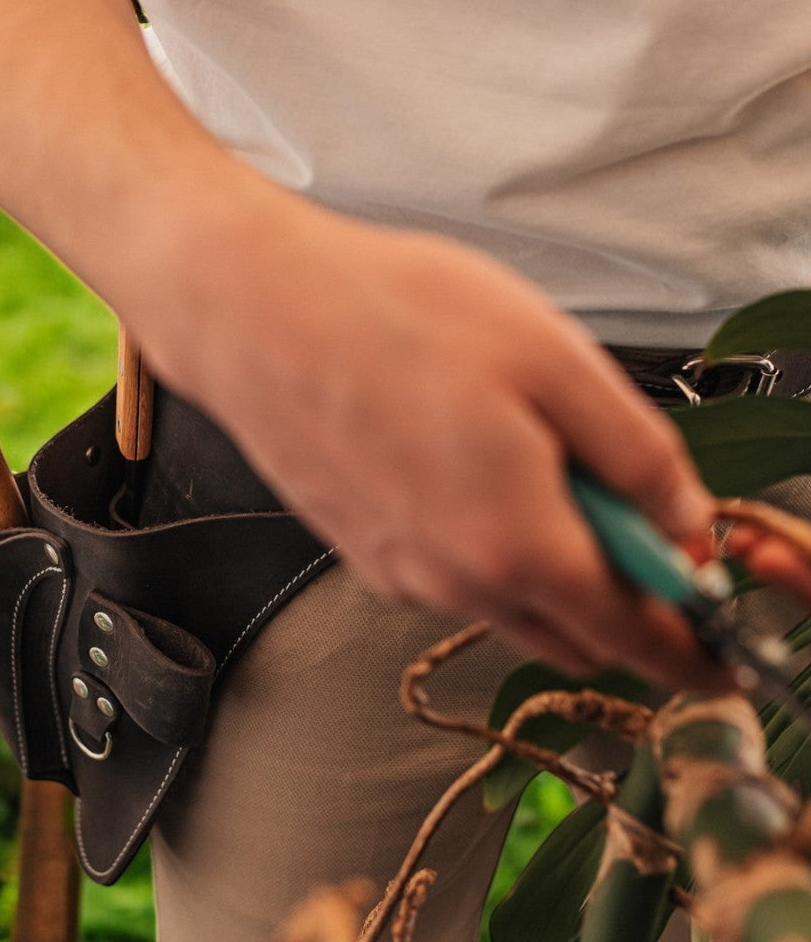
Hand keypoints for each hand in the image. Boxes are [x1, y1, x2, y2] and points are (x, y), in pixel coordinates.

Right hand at [135, 175, 727, 690]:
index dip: (689, 653)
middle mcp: (454, 580)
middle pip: (569, 630)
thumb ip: (636, 454)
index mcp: (517, 544)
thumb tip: (682, 518)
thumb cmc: (389, 319)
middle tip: (622, 505)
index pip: (632, 636)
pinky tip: (460, 459)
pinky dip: (483, 545)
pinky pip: (448, 573)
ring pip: (506, 601)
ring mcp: (399, 571)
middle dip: (618, 595)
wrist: (255, 317)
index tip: (715, 654)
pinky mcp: (360, 548)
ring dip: (545, 562)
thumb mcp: (552, 360)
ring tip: (523, 453)